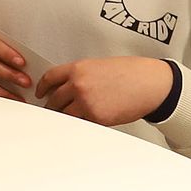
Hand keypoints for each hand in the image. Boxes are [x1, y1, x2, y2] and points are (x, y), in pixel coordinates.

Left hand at [37, 57, 173, 126]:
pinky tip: (84, 122)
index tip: (40, 93)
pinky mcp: (95, 118)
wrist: (149, 84)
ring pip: (64, 114)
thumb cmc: (131, 73)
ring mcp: (85, 102)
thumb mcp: (100, 66)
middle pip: (54, 99)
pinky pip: (80, 124)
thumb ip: (82, 75)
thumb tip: (69, 87)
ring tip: (69, 118)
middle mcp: (79, 84)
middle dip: (52, 105)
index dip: (42, 87)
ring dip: (64, 117)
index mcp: (79, 68)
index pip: (50, 77)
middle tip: (52, 109)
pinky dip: (80, 124)